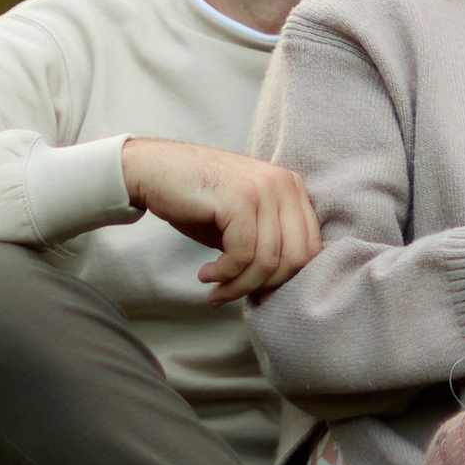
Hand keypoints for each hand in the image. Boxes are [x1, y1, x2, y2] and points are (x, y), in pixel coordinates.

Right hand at [119, 140, 320, 301]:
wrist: (154, 170)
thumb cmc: (198, 200)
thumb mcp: (243, 222)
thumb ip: (267, 244)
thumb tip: (278, 288)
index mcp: (291, 186)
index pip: (310, 248)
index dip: (287, 280)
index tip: (258, 295)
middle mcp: (283, 183)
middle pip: (295, 258)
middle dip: (263, 287)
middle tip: (234, 294)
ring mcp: (262, 189)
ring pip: (267, 261)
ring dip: (238, 286)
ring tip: (215, 290)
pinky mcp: (238, 199)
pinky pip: (242, 255)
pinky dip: (224, 275)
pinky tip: (206, 274)